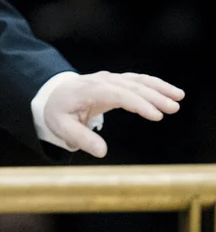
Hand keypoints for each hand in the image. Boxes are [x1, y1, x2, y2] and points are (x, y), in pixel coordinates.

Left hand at [43, 70, 184, 158]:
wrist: (52, 94)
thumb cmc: (58, 111)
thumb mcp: (62, 128)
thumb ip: (81, 138)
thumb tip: (102, 152)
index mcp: (89, 91)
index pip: (117, 94)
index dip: (138, 103)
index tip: (156, 115)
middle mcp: (102, 81)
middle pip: (131, 85)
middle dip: (153, 96)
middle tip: (173, 108)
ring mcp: (109, 79)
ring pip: (137, 80)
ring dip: (158, 87)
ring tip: (178, 97)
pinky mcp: (116, 82)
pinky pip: (137, 81)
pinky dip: (154, 85)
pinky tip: (170, 93)